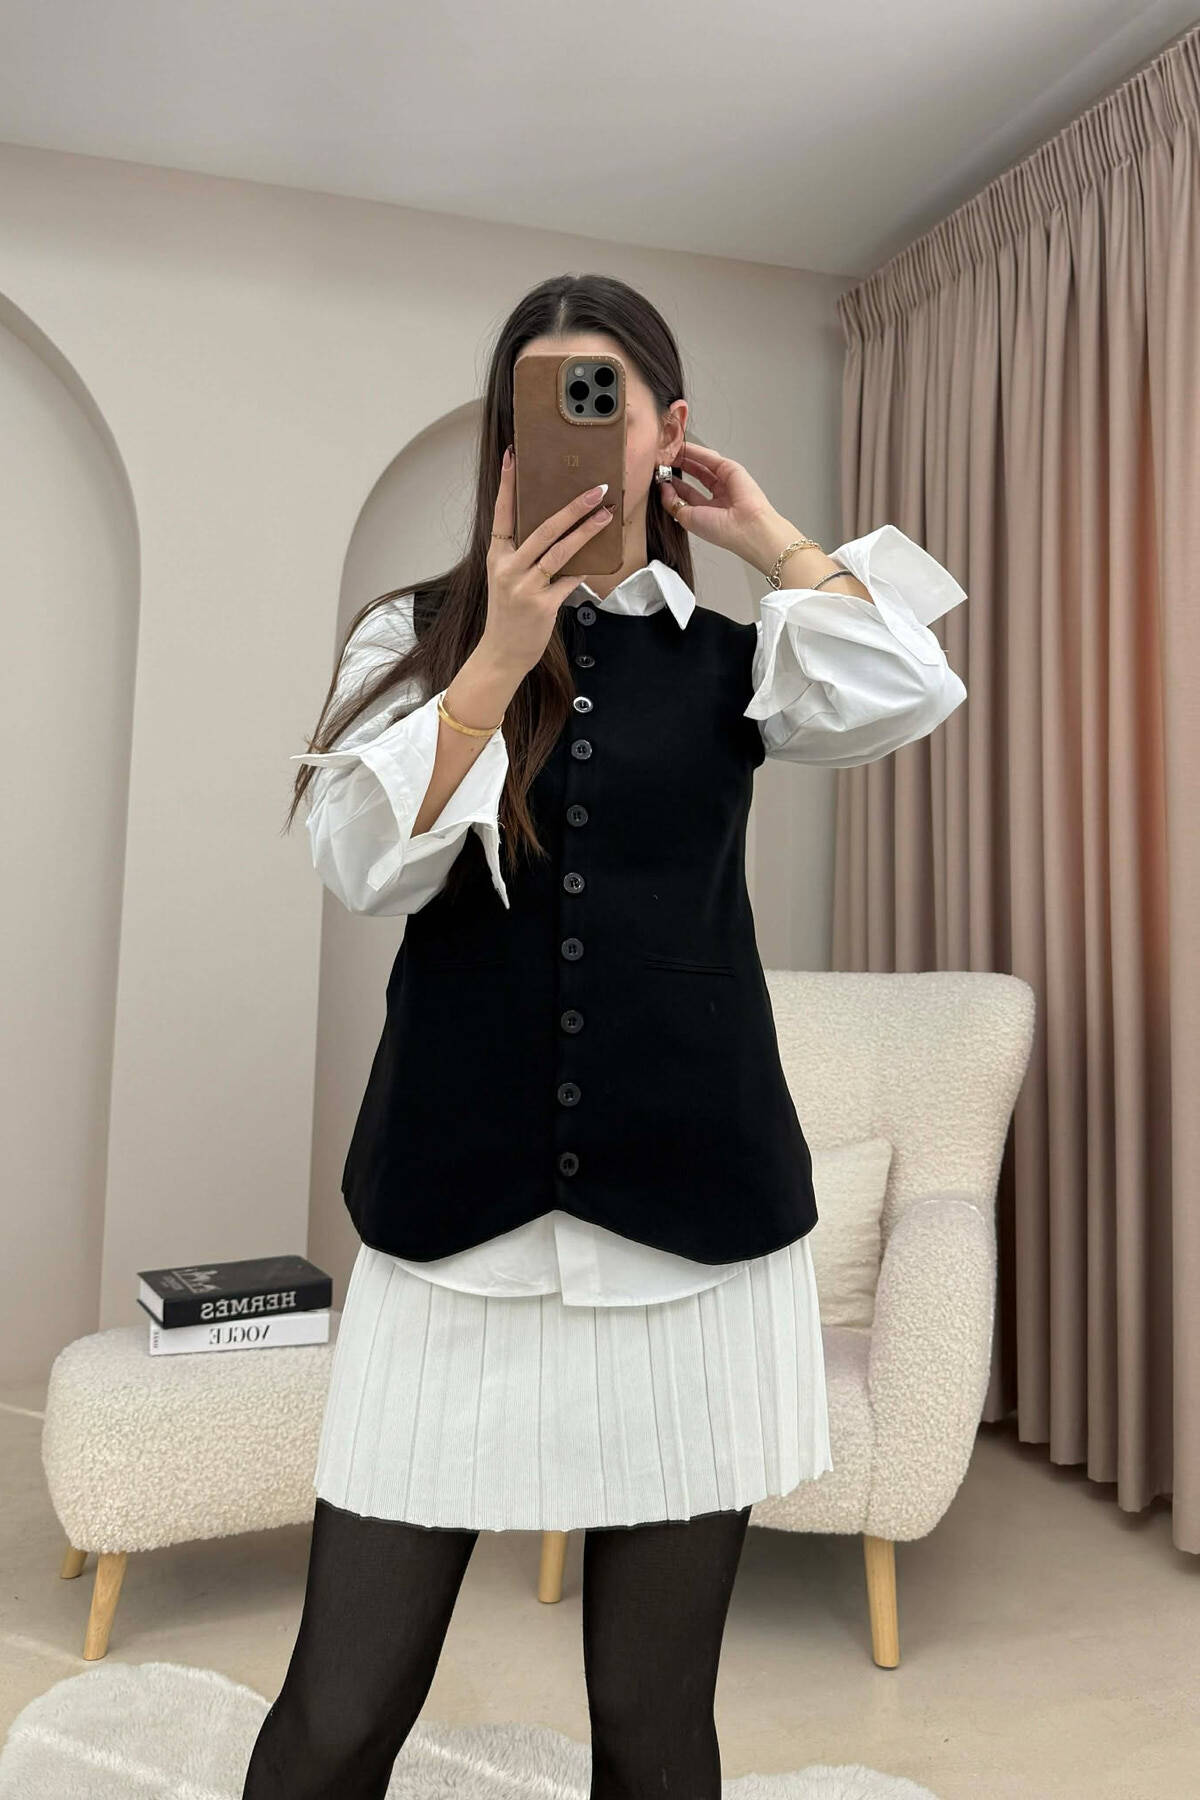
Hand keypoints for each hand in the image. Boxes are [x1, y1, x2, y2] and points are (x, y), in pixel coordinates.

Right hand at [479, 446, 613, 677]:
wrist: (502, 653)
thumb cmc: (509, 614)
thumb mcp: (507, 579)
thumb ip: (525, 555)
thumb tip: (559, 530)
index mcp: (497, 556)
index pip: (502, 512)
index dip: (508, 484)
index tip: (513, 455)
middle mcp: (508, 568)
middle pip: (542, 528)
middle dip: (571, 507)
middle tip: (595, 489)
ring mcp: (524, 587)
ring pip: (559, 552)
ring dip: (586, 532)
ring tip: (605, 516)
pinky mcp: (542, 605)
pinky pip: (569, 580)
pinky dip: (583, 570)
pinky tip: (599, 559)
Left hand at [657, 442, 787, 564]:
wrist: (746, 527)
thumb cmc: (723, 531)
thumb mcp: (687, 518)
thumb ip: (672, 502)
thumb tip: (662, 488)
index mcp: (709, 511)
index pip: (687, 493)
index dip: (672, 484)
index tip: (658, 477)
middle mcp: (717, 495)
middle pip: (694, 476)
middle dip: (677, 467)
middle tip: (662, 460)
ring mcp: (725, 481)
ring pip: (701, 464)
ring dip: (684, 457)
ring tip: (669, 451)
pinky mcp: (731, 469)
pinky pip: (709, 457)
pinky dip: (695, 451)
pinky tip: (681, 448)